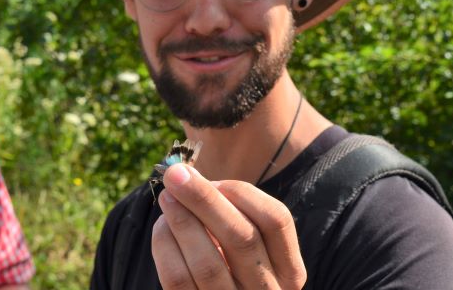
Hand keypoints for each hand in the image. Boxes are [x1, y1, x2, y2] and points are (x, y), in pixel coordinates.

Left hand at [152, 164, 305, 288]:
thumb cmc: (233, 268)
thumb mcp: (248, 248)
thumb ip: (231, 214)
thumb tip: (187, 176)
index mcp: (289, 270)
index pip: (276, 220)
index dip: (242, 193)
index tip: (214, 180)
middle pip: (242, 237)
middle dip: (205, 199)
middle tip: (176, 173)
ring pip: (207, 262)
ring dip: (182, 221)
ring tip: (167, 196)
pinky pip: (178, 280)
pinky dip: (165, 247)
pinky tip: (162, 227)